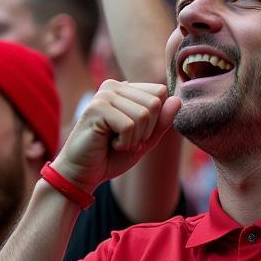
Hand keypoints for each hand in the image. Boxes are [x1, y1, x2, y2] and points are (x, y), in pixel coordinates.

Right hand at [50, 81, 180, 191]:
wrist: (83, 173)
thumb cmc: (112, 156)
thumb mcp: (145, 139)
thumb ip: (162, 121)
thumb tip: (178, 99)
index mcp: (125, 89)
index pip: (160, 93)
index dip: (155, 120)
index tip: (135, 133)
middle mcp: (114, 87)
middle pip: (155, 102)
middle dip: (146, 130)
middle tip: (125, 139)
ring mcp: (104, 95)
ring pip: (144, 114)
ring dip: (135, 138)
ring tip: (116, 142)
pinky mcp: (97, 108)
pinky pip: (129, 125)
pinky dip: (124, 143)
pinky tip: (109, 144)